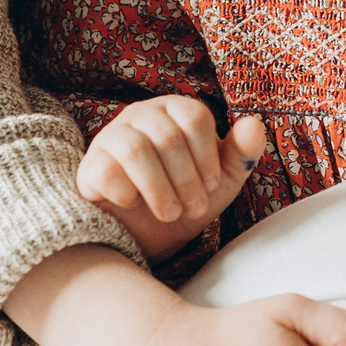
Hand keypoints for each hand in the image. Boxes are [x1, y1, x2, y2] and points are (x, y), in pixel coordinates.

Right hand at [76, 97, 265, 260]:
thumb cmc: (183, 198)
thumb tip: (255, 124)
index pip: (194, 116)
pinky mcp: (90, 165)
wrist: (144, 235)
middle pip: (167, 136)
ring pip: (135, 150)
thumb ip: (240, 154)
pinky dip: (127, 194)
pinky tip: (135, 204)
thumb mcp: (219, 181)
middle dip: (186, 180)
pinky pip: (106, 171)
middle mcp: (141, 115)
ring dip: (160, 190)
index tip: (210, 186)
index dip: (207, 156)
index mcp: (174, 110)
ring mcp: (111, 136)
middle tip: (194, 209)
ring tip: (170, 213)